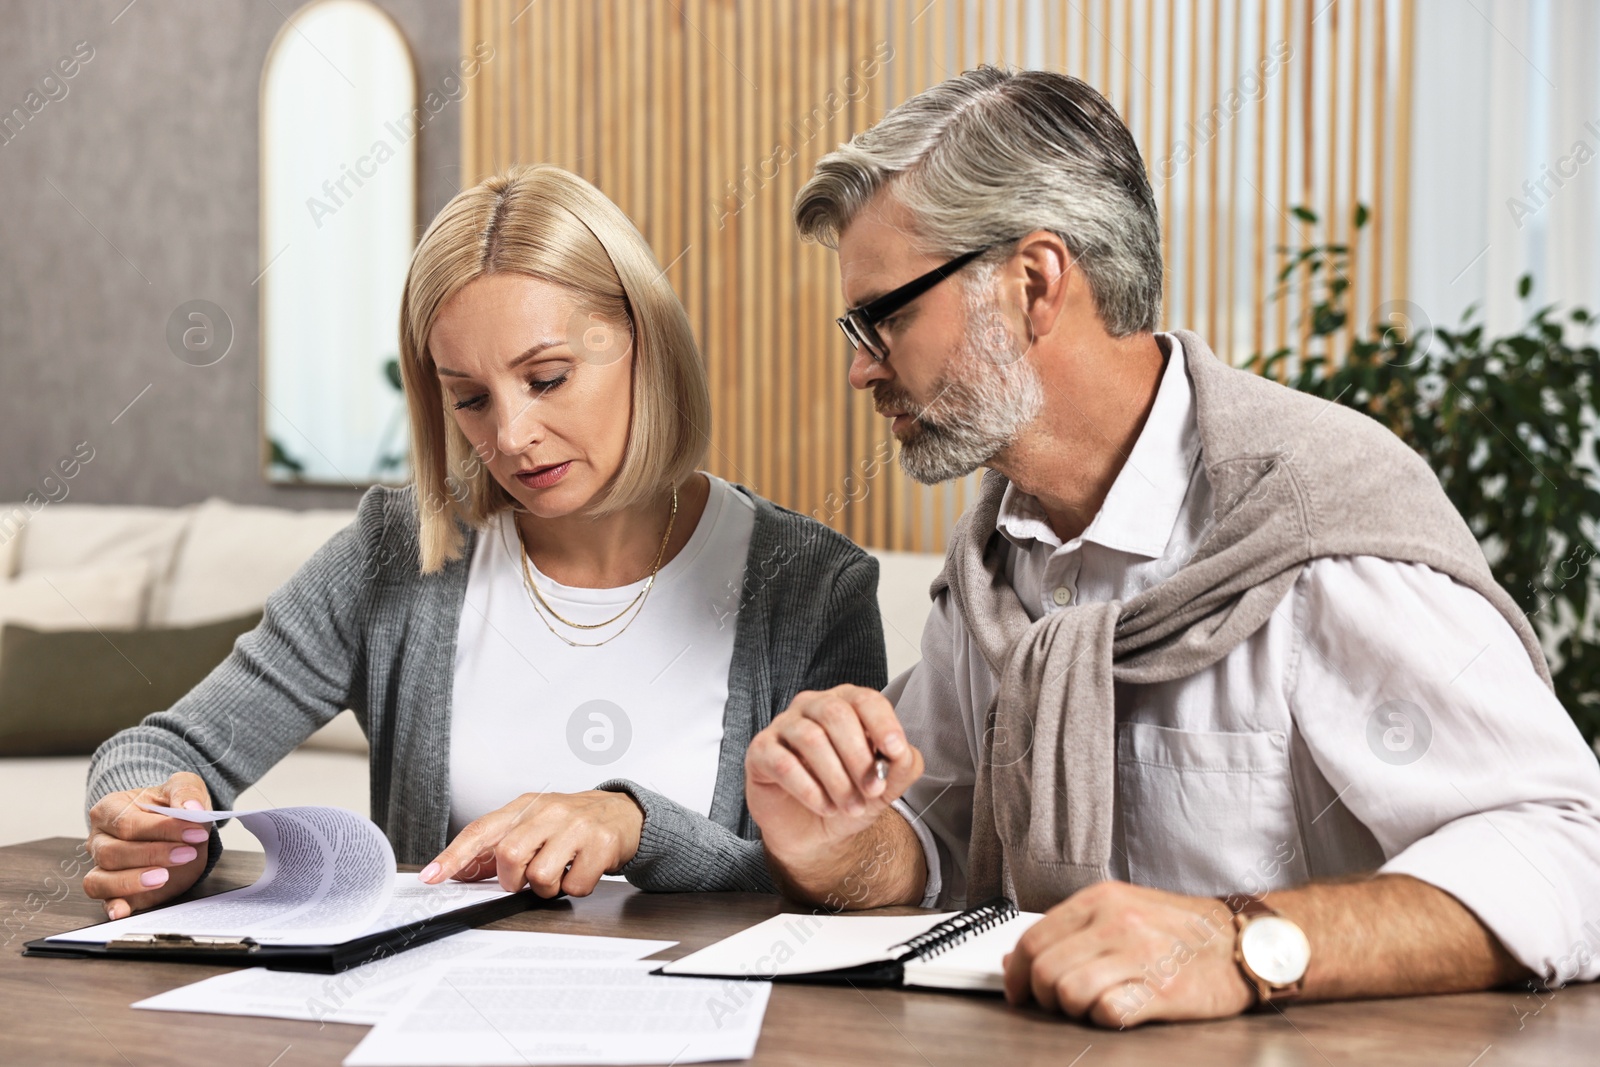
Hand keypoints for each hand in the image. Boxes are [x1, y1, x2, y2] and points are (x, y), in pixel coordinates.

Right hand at [83, 771, 213, 919]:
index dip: (162, 829)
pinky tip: (122, 910)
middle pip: (113, 852)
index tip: (195, 831)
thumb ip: (186, 793)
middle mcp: (99, 839)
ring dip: (133, 881)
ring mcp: (103, 866)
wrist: (179, 823)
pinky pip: (103, 900)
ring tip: (163, 877)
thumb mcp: (184, 787)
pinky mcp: (114, 889)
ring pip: (101, 879)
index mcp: (111, 809)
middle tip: (187, 853)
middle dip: (153, 855)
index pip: (128, 823)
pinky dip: (112, 906)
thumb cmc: (173, 804)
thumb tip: (192, 809)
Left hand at [418, 790, 644, 897]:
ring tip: (558, 874)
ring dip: (546, 888)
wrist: (623, 813)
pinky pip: (573, 886)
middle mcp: (549, 811)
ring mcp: (577, 826)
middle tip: (525, 879)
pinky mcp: (600, 845)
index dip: (454, 855)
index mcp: (526, 806)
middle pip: (509, 856)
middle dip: (512, 879)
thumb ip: (499, 845)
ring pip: (540, 876)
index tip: (433, 876)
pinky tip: (579, 872)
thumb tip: (461, 871)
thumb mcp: (534, 824)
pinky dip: (574, 889)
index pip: (482, 830)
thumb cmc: (573, 822)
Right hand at [744, 685, 923, 868]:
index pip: (865, 700)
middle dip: (859, 756)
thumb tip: (903, 754)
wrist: (814, 833)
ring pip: (810, 738)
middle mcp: (812, 706)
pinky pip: (783, 763)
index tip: (895, 751)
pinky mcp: (760, 751)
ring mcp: (783, 726)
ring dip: (837, 779)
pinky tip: (825, 807)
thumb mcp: (884, 786)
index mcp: (845, 704)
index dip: (882, 723)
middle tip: (873, 791)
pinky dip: (809, 790)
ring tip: (851, 807)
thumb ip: (900, 767)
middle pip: (835, 714)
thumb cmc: (848, 796)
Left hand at [1002, 881, 1254, 1027]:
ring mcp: (1142, 955)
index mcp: (1101, 900)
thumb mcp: (1122, 910)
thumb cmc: (1181, 929)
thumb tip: (1019, 957)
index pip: (1034, 939)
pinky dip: (1105, 1018)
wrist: (1242, 940)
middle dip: (1043, 996)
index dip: (1017, 972)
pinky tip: (1119, 1010)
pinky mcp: (1164, 990)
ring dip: (1073, 1010)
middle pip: (1045, 970)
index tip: (1019, 989)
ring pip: (1070, 993)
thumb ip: (1071, 930)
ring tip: (1092, 1005)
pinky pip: (1108, 1012)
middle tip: (1057, 1004)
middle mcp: (1118, 922)